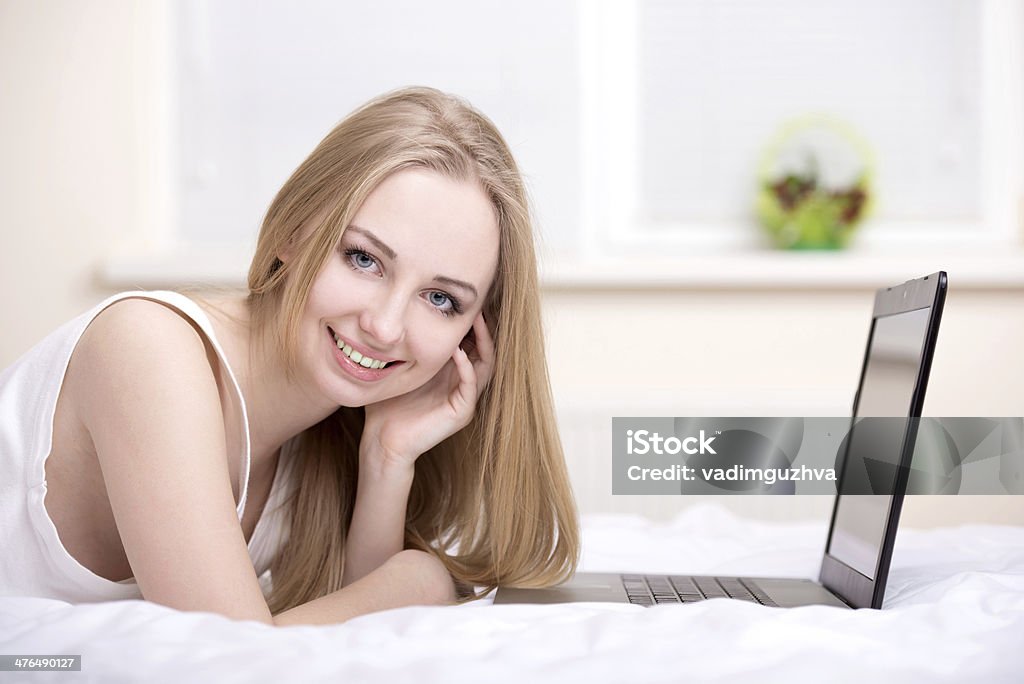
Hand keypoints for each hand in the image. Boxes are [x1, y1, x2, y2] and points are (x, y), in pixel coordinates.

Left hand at [360, 312, 494, 475]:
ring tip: (475, 321)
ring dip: (482, 342)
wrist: (383, 439)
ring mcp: (465, 398)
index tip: (465, 300)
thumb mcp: (399, 366)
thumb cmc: (388, 404)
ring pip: (486, 365)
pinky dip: (467, 367)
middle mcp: (463, 383)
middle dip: (482, 327)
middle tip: (477, 305)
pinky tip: (457, 351)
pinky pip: (471, 386)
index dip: (471, 322)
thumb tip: (395, 314)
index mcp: (451, 372)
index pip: (471, 342)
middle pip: (484, 350)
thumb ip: (405, 344)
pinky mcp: (461, 412)